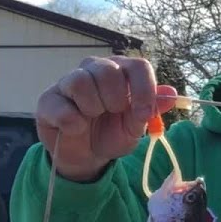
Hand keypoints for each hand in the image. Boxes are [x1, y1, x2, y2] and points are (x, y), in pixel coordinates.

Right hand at [35, 55, 178, 181]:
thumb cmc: (112, 133)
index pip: (137, 66)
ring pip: (81, 82)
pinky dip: (73, 122)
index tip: (143, 113)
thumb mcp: (136, 126)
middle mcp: (94, 69)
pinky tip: (76, 128)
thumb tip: (171, 94)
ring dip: (92, 108)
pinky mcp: (49, 100)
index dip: (143, 89)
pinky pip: (62, 107)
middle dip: (115, 100)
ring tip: (92, 118)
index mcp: (121, 71)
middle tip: (111, 114)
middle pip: (108, 71)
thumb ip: (151, 109)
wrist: (86, 155)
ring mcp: (68, 82)